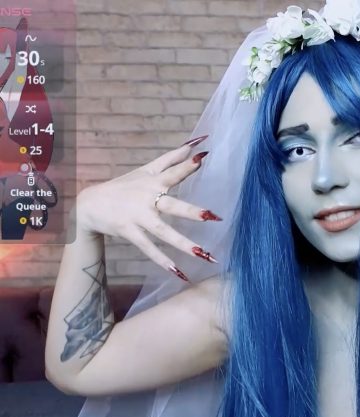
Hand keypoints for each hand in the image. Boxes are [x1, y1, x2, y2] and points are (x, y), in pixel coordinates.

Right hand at [76, 135, 221, 280]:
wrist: (90, 204)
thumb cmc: (125, 186)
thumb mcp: (147, 169)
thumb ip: (173, 158)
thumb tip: (196, 143)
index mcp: (153, 182)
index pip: (173, 172)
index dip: (187, 165)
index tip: (204, 157)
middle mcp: (147, 199)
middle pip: (172, 206)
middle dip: (191, 212)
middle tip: (212, 217)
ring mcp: (137, 217)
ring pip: (163, 232)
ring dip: (183, 244)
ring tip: (203, 254)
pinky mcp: (129, 232)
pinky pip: (149, 249)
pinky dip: (163, 261)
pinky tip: (179, 272)